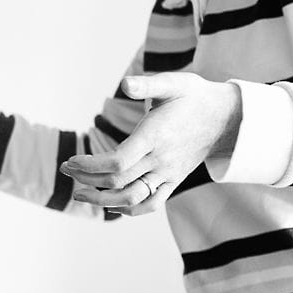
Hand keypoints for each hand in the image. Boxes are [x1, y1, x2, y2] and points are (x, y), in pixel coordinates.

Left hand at [61, 72, 238, 214]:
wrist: (226, 117)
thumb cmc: (194, 96)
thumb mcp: (173, 83)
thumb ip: (147, 85)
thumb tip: (125, 84)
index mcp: (155, 136)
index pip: (118, 162)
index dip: (90, 166)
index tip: (71, 160)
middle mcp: (161, 160)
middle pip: (118, 182)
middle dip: (86, 179)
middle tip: (66, 169)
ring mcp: (168, 174)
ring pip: (132, 199)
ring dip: (102, 200)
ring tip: (79, 194)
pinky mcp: (173, 181)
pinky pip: (150, 204)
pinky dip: (128, 209)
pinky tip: (109, 203)